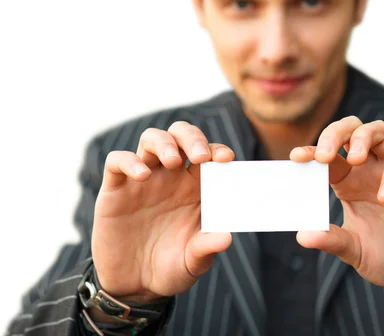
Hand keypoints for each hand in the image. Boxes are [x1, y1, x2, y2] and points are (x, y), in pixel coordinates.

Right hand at [91, 121, 233, 302]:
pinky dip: (128, 161)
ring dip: (164, 142)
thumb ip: (206, 247)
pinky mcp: (116, 190)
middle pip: (181, 135)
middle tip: (201, 156)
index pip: (209, 155)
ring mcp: (143, 181)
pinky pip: (117, 161)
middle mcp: (171, 177)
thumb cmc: (171, 269)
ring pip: (152, 139)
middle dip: (193, 138)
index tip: (227, 159)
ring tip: (173, 161)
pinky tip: (141, 176)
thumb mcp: (193, 263)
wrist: (135, 287)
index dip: (218, 150)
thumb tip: (226, 237)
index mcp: (196, 187)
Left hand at [290, 116, 383, 292]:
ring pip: (379, 131)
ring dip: (363, 137)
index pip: (329, 155)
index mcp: (349, 182)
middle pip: (352, 129)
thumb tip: (302, 235)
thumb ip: (331, 240)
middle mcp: (371, 170)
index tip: (296, 157)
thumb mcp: (354, 251)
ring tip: (354, 160)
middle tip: (324, 155)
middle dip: (335, 133)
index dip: (311, 151)